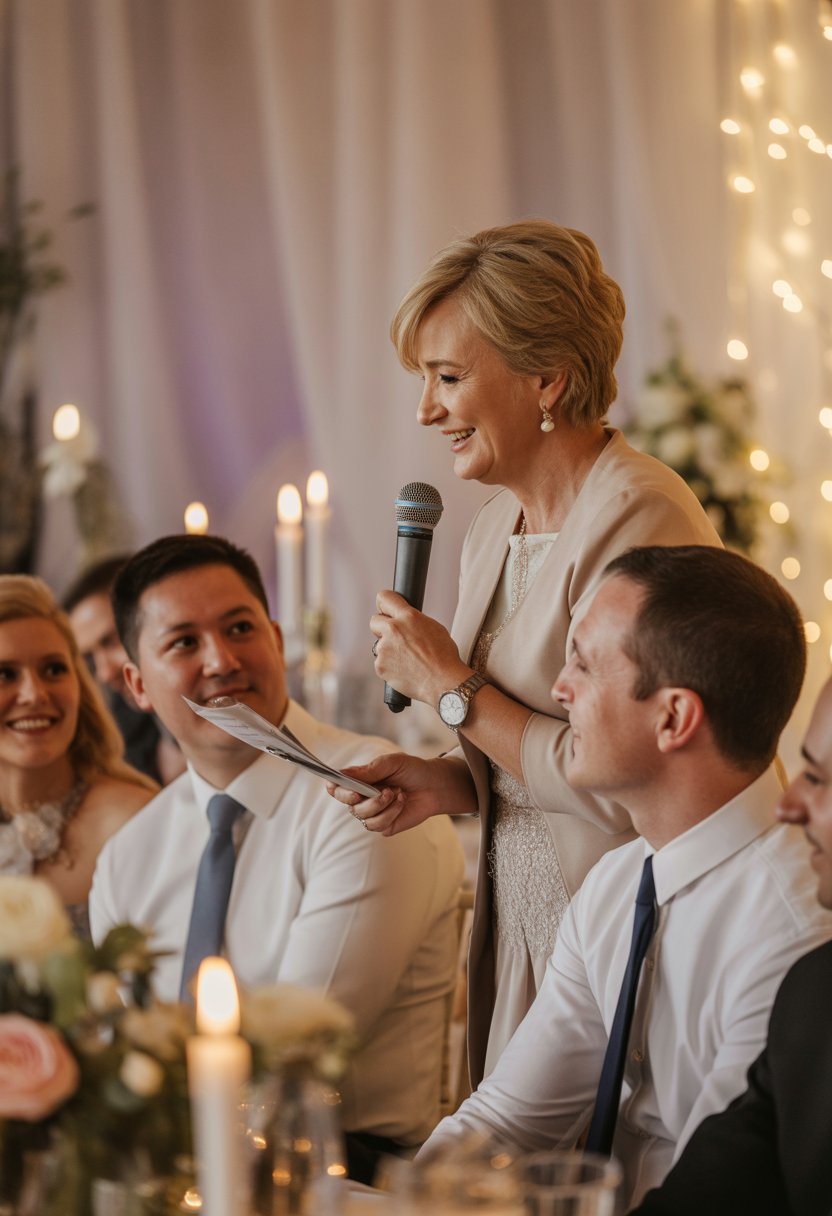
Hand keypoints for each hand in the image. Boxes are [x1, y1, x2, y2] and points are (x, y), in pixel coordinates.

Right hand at [326, 753, 476, 835]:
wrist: (434, 785)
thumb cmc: (411, 770)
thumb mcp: (392, 763)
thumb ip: (369, 769)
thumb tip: (344, 773)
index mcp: (359, 781)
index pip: (337, 787)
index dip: (334, 787)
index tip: (334, 783)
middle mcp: (362, 799)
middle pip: (348, 804)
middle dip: (362, 797)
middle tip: (380, 789)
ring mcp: (372, 814)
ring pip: (363, 816)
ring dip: (381, 804)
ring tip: (397, 792)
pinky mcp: (384, 826)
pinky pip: (378, 825)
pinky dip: (391, 812)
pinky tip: (402, 801)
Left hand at [370, 590, 470, 706]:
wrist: (443, 682)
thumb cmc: (444, 657)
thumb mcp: (434, 628)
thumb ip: (414, 622)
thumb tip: (405, 621)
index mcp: (408, 617)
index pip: (385, 598)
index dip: (383, 605)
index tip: (384, 609)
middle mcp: (393, 629)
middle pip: (374, 621)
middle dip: (382, 629)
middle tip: (396, 639)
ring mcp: (384, 648)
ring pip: (379, 646)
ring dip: (389, 651)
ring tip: (408, 661)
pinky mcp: (380, 665)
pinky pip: (381, 663)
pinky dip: (389, 667)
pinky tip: (405, 671)